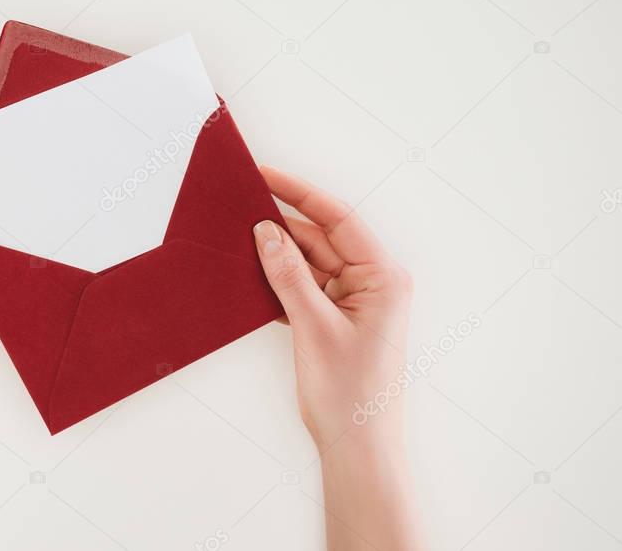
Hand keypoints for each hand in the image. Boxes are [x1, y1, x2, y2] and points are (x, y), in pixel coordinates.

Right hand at [252, 165, 411, 448]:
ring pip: (310, 263)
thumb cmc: (351, 394)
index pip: (337, 219)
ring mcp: (354, 301)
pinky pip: (305, 287)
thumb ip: (288, 275)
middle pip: (321, 238)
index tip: (264, 174)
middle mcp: (373, 283)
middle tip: (239, 208)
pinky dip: (280, 282)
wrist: (357, 448)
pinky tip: (252, 277)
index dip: (299, 193)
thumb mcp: (313, 327)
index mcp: (383, 277)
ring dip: (277, 256)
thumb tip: (265, 231)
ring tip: (238, 241)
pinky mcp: (336, 319)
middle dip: (281, 225)